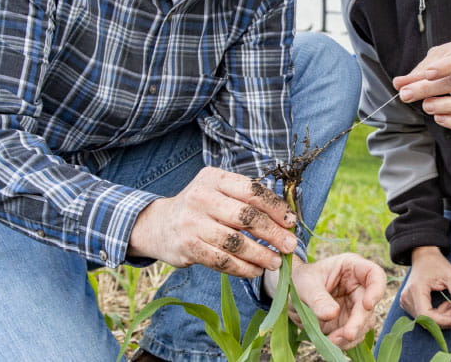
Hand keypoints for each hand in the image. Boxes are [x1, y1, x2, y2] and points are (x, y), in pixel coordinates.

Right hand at [127, 166, 296, 276]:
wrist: (158, 225)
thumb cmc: (200, 208)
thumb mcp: (218, 192)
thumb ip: (246, 200)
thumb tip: (286, 219)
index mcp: (214, 178)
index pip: (251, 191)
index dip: (275, 207)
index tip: (291, 222)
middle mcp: (201, 197)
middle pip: (246, 217)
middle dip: (273, 233)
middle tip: (290, 246)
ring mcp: (192, 223)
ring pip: (235, 242)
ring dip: (260, 255)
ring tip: (275, 262)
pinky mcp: (188, 247)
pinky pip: (222, 261)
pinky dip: (243, 268)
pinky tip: (255, 271)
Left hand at [278, 253, 386, 348]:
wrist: (288, 295)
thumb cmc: (299, 279)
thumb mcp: (304, 284)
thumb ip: (318, 298)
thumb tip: (332, 314)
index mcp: (351, 268)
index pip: (374, 274)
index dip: (376, 290)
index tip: (367, 305)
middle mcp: (358, 287)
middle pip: (369, 305)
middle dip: (359, 321)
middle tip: (347, 334)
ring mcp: (354, 306)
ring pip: (365, 323)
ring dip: (352, 334)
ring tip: (333, 340)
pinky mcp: (348, 322)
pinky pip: (354, 335)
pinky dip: (345, 342)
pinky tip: (332, 342)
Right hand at [399, 246, 450, 327]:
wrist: (423, 256)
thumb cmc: (437, 264)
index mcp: (416, 290)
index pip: (427, 315)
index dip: (444, 321)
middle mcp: (407, 298)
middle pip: (427, 320)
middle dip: (446, 319)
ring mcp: (405, 302)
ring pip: (426, 321)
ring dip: (442, 318)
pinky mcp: (408, 304)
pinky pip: (424, 317)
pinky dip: (437, 315)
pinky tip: (445, 305)